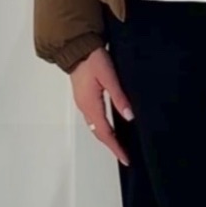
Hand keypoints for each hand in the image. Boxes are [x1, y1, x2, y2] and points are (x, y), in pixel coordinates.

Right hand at [69, 46, 133, 167]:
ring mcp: (82, 103)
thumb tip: (129, 116)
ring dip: (107, 137)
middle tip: (124, 155)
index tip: (125, 158)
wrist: (76, 47)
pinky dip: (102, 128)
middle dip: (111, 146)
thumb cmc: (92, 59)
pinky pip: (93, 119)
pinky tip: (110, 127)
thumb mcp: (109, 77)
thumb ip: (119, 97)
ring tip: (119, 145)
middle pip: (98, 133)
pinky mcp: (83, 97)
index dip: (115, 147)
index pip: (105, 132)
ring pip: (95, 127)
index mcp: (91, 104)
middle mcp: (84, 107)